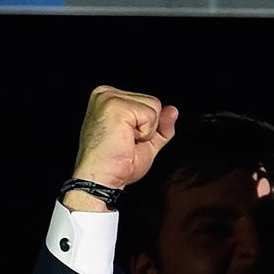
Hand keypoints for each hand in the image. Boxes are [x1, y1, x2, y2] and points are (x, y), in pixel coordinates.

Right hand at [70, 86, 176, 201]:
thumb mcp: (146, 142)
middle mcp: (106, 93)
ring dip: (146, 131)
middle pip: (154, 102)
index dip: (146, 127)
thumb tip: (173, 110)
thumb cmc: (115, 165)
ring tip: (124, 141)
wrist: (100, 180)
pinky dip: (145, 134)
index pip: (148, 103)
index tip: (126, 139)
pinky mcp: (116, 105)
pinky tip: (125, 140)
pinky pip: (151, 116)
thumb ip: (161, 125)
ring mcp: (109, 97)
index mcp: (108, 98)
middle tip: (125, 142)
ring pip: (155, 107)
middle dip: (147, 128)